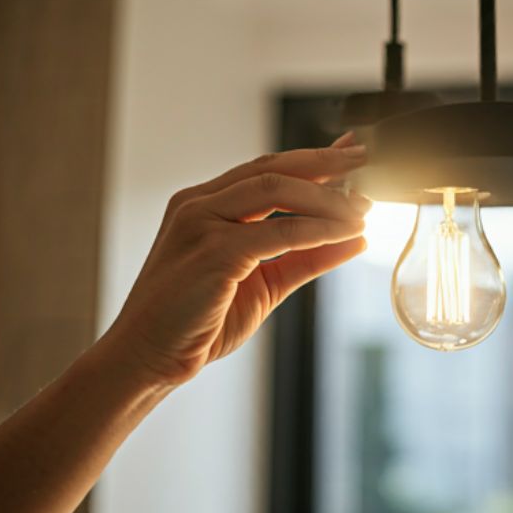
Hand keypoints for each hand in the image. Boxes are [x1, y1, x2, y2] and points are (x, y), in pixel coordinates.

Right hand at [100, 133, 370, 388]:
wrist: (146, 361)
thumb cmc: (198, 321)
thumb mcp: (265, 282)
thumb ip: (307, 255)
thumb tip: (356, 237)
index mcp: (205, 203)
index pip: (267, 169)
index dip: (314, 159)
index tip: (351, 151)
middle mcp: (199, 203)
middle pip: (273, 168)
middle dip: (325, 162)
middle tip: (366, 162)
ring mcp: (201, 223)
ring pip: (275, 189)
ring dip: (327, 196)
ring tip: (364, 207)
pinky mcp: (211, 251)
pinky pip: (276, 232)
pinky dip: (317, 229)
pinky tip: (347, 232)